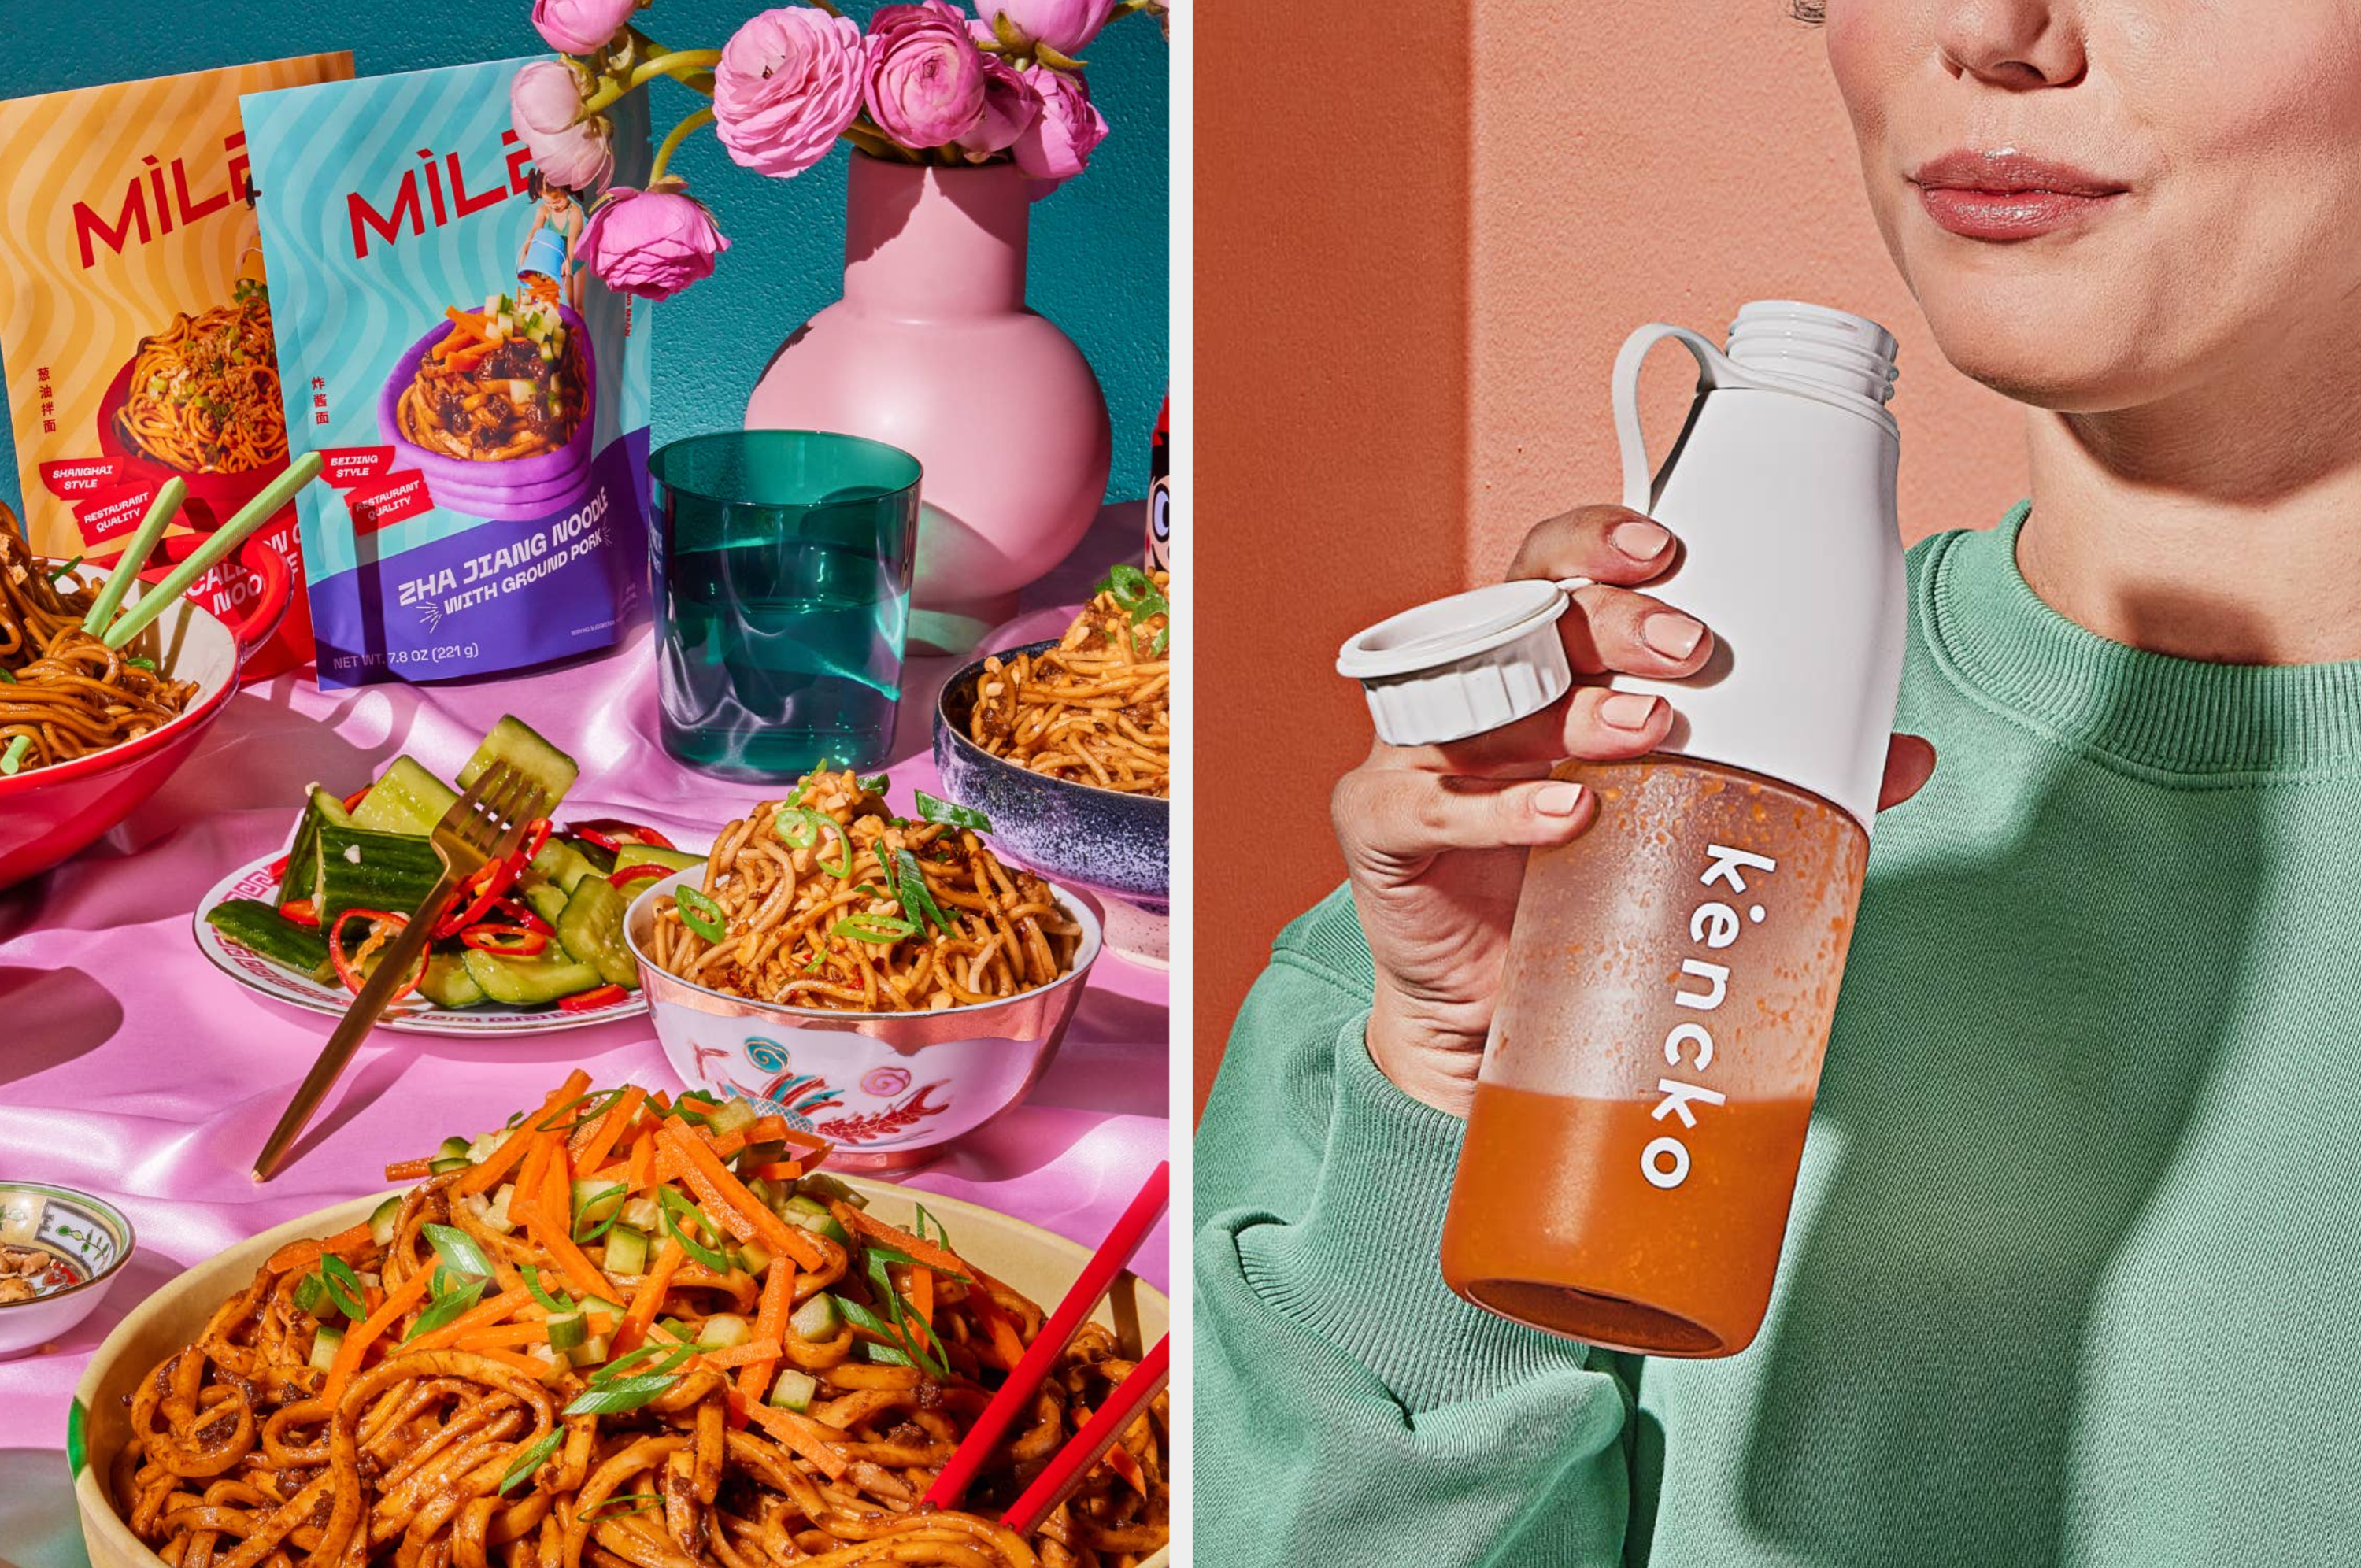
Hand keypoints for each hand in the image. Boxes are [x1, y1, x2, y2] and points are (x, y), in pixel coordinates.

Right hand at [1332, 505, 1935, 1117]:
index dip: (1600, 544)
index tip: (1671, 552)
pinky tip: (1564, 815)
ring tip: (1645, 732)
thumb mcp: (1682, 820)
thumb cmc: (1583, 887)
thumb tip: (1906, 758)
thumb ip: (1782, 782)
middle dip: (1608, 620)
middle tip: (1688, 651)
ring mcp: (1416, 753)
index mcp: (1539, 667)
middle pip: (1521, 616)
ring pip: (1475, 695)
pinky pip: (1424, 803)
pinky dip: (1498, 808)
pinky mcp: (1379, 825)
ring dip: (1567, 708)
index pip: (1555, 571)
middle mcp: (1472, 691)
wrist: (1497, 1009)